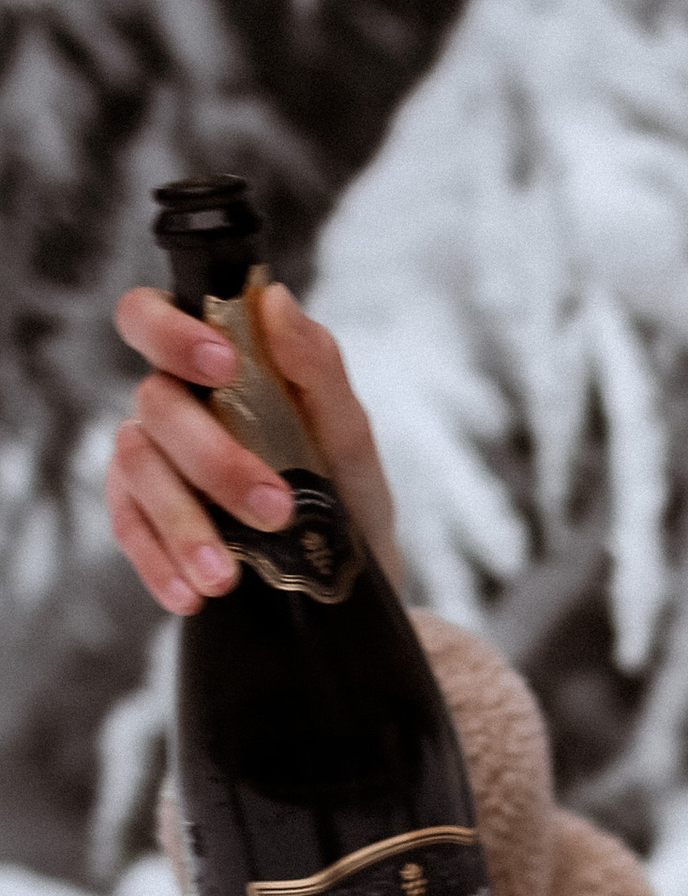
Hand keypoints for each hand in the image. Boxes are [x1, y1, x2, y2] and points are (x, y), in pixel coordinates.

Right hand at [107, 280, 404, 611]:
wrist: (346, 581)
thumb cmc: (344, 492)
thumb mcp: (349, 437)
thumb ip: (318, 368)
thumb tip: (276, 300)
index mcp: (212, 364)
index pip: (152, 315)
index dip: (170, 331)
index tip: (223, 365)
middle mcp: (172, 403)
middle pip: (156, 403)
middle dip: (213, 458)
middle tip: (274, 508)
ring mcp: (151, 459)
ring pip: (138, 468)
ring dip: (184, 523)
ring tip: (230, 576)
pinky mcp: (141, 517)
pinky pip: (129, 530)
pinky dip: (158, 564)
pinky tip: (192, 596)